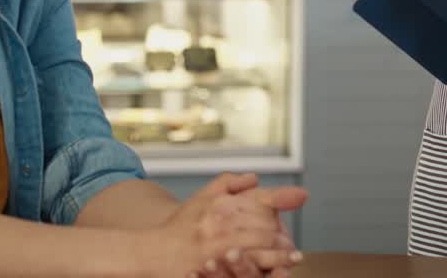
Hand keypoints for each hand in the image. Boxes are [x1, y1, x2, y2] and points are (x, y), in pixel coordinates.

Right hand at [139, 173, 303, 277]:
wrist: (154, 252)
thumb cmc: (182, 225)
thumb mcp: (203, 196)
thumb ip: (229, 182)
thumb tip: (255, 178)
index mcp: (220, 206)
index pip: (262, 208)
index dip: (279, 216)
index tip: (289, 224)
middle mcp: (219, 226)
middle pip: (265, 231)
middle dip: (283, 241)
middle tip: (292, 250)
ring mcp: (216, 252)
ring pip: (259, 254)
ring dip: (279, 258)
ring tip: (290, 260)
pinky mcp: (211, 272)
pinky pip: (243, 273)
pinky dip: (261, 272)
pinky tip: (272, 273)